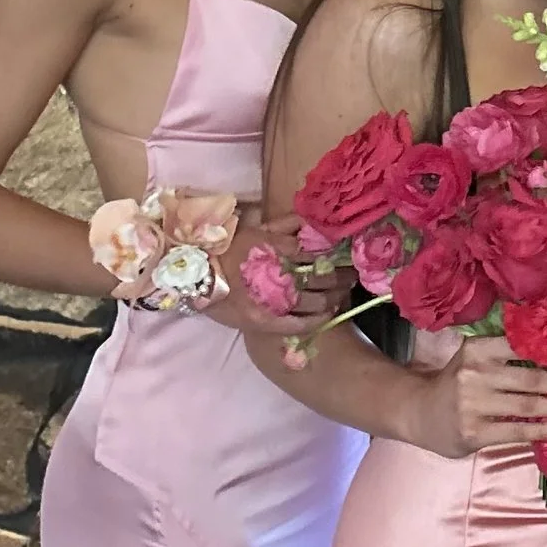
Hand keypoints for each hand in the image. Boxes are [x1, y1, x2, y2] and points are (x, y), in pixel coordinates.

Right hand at [208, 216, 350, 345]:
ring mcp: (269, 299)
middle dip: (340, 277)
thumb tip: (313, 223)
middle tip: (351, 277)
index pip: (317, 252)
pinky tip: (328, 315)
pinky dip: (316, 319)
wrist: (194, 274)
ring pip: (314, 300)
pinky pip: (298, 323)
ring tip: (343, 295)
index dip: (335, 256)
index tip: (346, 257)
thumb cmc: (226, 249)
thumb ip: (286, 224)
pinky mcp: (262, 321)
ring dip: (334, 298)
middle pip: (321, 276)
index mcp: (275, 248)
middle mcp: (275, 273)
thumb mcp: (256, 229)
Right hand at [408, 331, 546, 458]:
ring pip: (528, 405)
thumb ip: (507, 357)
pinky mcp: (473, 432)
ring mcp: (473, 404)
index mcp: (478, 349)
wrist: (418, 412)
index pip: (525, 349)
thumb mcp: (475, 359)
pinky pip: (517, 431)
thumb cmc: (456, 383)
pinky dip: (543, 429)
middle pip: (532, 378)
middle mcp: (475, 373)